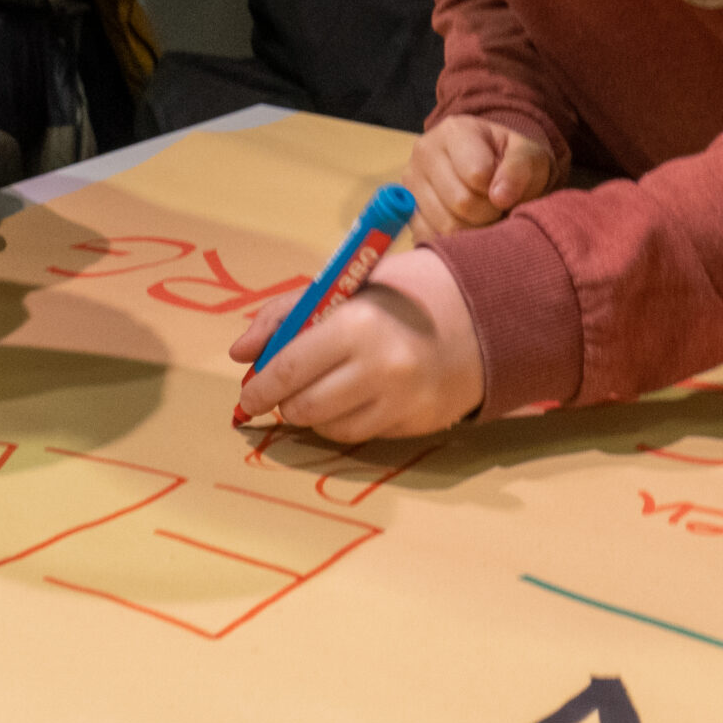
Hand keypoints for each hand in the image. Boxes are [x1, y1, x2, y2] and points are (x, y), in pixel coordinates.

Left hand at [227, 248, 485, 442]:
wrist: (482, 312)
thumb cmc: (401, 294)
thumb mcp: (344, 286)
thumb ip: (286, 314)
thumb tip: (241, 353)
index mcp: (357, 324)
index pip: (289, 369)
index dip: (259, 388)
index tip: (246, 394)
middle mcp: (381, 368)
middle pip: (305, 407)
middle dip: (282, 404)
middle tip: (276, 394)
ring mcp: (403, 402)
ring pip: (331, 429)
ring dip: (313, 415)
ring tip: (318, 391)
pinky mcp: (418, 424)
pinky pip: (364, 435)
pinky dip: (347, 422)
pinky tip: (352, 398)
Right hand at [406, 115, 553, 234]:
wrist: (491, 165)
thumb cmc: (510, 160)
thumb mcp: (527, 155)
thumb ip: (519, 169)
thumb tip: (500, 197)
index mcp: (454, 131)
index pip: (477, 174)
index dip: (498, 189)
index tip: (505, 186)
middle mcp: (424, 151)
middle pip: (461, 202)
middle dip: (488, 212)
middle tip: (496, 206)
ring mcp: (410, 181)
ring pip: (446, 225)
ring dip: (473, 229)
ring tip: (482, 214)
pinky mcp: (406, 209)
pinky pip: (429, 237)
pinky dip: (453, 239)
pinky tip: (464, 224)